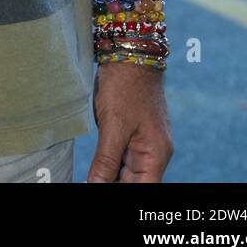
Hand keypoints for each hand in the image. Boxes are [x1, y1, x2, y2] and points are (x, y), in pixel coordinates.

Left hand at [86, 61, 173, 182]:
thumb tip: (95, 186)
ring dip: (109, 178)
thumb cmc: (126, 85)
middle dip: (112, 185)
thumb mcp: (113, 125)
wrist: (129, 52)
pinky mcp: (132, 133)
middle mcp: (153, 152)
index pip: (143, 189)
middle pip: (134, 183)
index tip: (100, 189)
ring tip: (90, 179)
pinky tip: (94, 171)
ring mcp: (143, 142)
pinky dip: (108, 166)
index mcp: (156, 154)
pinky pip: (120, 157)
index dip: (122, 194)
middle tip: (90, 183)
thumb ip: (106, 160)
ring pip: (125, 172)